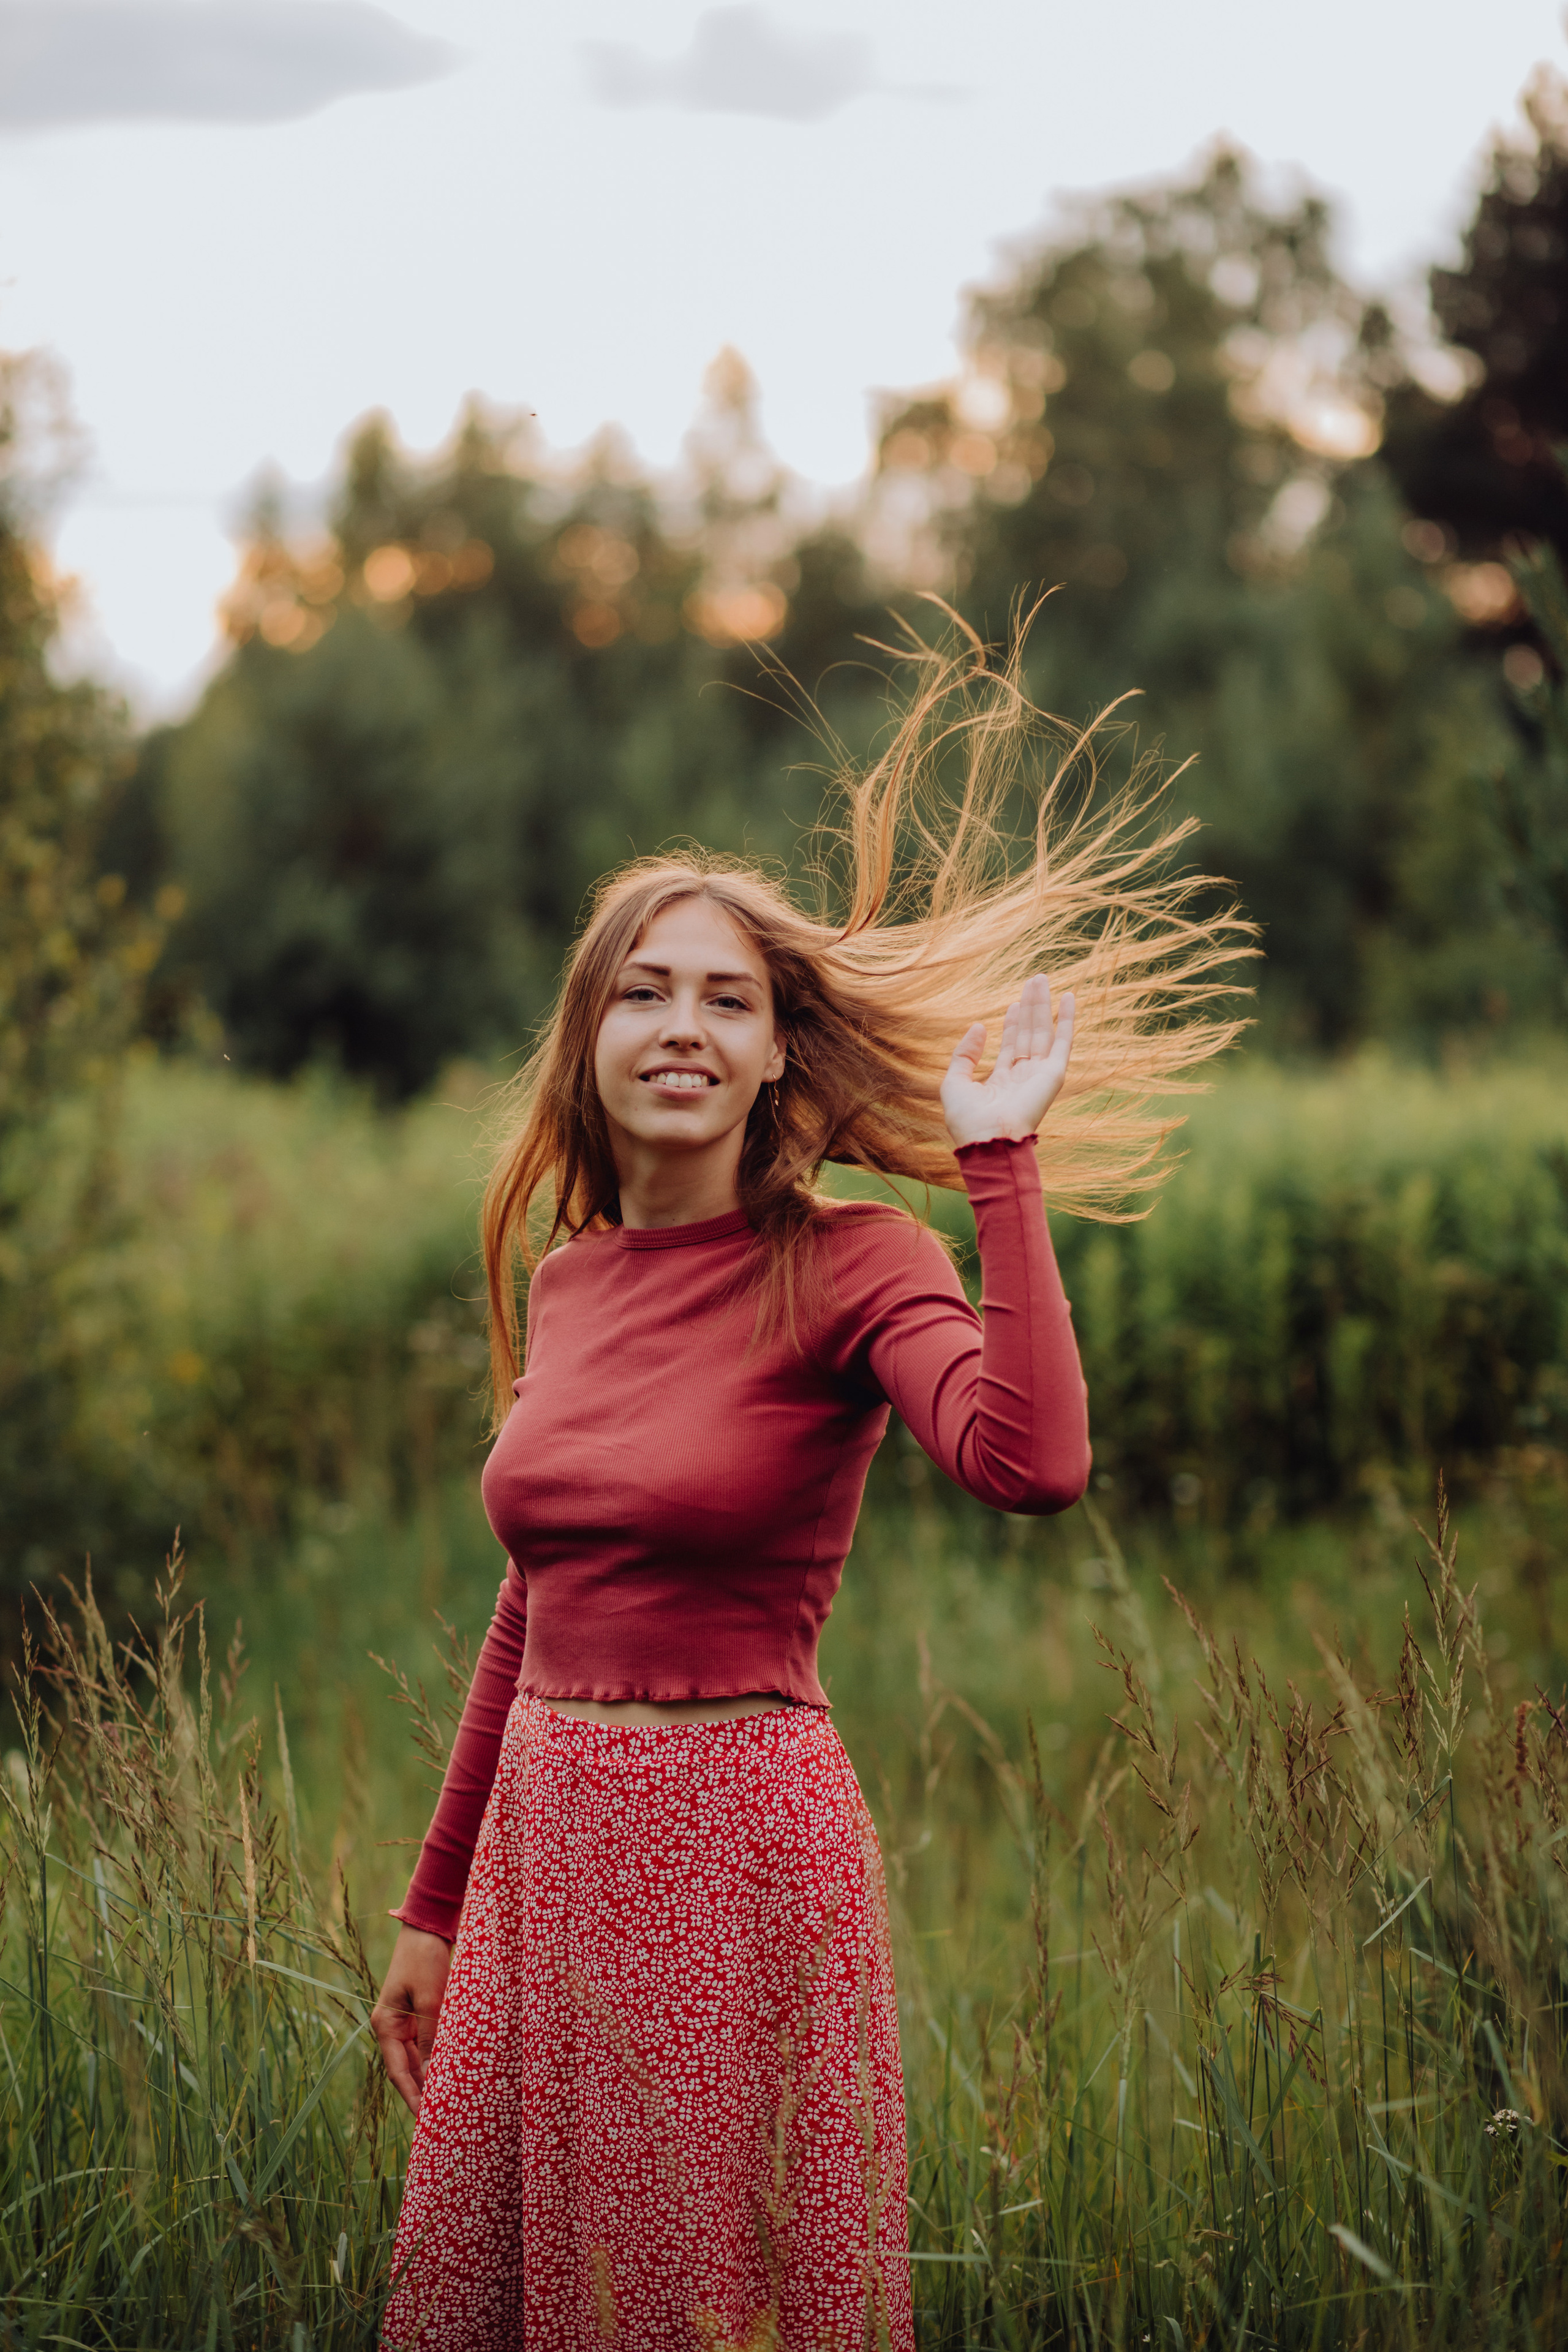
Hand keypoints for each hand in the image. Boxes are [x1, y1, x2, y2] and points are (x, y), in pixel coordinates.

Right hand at [371, 1924, 451, 2118]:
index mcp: (386, 2024)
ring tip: (448, 2100)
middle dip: (421, 2092)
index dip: (411, 2096)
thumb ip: (430, 2037)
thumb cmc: (424, 1959)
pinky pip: (426, 2044)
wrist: (428, 1927)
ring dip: (429, 2077)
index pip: (397, 2071)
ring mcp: (405, 2021)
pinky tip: (450, 2072)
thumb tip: (432, 2075)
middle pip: (406, 2069)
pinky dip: (436, 2059)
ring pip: (417, 2059)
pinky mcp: (419, 2014)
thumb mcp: (429, 1998)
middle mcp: (392, 2027)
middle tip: (441, 2116)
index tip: (425, 2118)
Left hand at [940, 973, 1074, 1148]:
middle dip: (1030, 1007)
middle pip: (1028, 1033)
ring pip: (1043, 1031)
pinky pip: (1063, 1040)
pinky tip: (1068, 997)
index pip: (1010, 1045)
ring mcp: (1039, 1074)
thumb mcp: (954, 1082)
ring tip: (1042, 979)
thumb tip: (978, 1026)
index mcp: (1001, 1082)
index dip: (1011, 1023)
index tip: (1013, 1004)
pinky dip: (1067, 1019)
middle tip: (1033, 980)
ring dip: (1044, 1005)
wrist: (989, 1140)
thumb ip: (964, 1054)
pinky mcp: (1053, 1073)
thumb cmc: (968, 1119)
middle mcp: (1023, 1077)